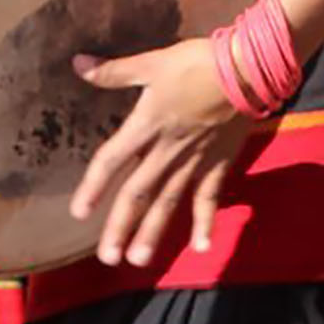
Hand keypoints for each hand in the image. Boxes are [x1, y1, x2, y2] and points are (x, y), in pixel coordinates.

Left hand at [67, 36, 251, 267]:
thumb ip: (114, 72)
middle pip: (138, 193)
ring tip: (139, 261)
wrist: (246, 70)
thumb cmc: (196, 63)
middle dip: (121, 226)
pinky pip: (209, 197)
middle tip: (108, 258)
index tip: (79, 213)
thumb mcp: (152, 63)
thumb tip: (78, 64)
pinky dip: (205, 222)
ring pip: (169, 202)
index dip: (94, 186)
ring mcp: (194, 161)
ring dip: (154, 232)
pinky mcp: (218, 163)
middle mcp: (166, 151)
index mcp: (146, 125)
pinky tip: (200, 247)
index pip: (112, 161)